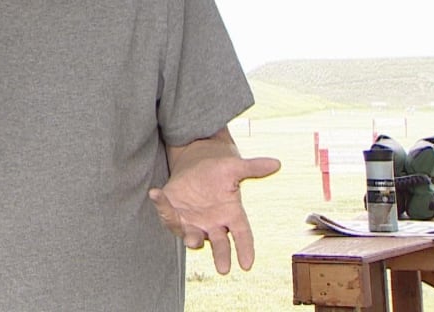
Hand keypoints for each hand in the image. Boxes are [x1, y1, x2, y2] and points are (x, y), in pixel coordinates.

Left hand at [149, 154, 279, 273]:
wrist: (196, 166)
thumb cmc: (219, 172)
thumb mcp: (234, 168)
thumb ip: (253, 168)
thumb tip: (277, 163)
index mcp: (232, 214)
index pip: (243, 235)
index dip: (245, 250)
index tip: (247, 265)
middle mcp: (213, 224)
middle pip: (220, 244)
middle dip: (221, 256)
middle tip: (223, 269)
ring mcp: (193, 222)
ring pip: (192, 235)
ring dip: (191, 238)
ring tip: (191, 240)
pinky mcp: (174, 214)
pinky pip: (167, 213)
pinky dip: (161, 205)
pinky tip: (155, 193)